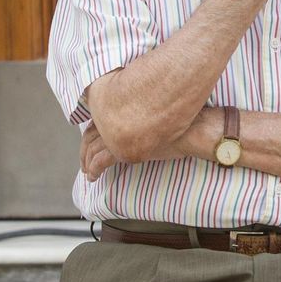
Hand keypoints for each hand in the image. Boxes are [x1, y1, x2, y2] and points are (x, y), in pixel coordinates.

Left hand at [80, 115, 201, 177]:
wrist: (195, 128)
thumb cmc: (183, 118)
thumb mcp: (160, 109)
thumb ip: (143, 112)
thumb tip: (137, 120)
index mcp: (125, 105)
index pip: (99, 118)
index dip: (91, 131)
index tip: (91, 139)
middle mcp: (119, 117)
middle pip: (92, 134)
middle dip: (85, 149)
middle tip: (85, 160)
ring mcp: (120, 133)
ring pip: (93, 148)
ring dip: (87, 161)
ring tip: (88, 171)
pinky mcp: (125, 149)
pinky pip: (101, 160)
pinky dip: (94, 169)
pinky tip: (93, 176)